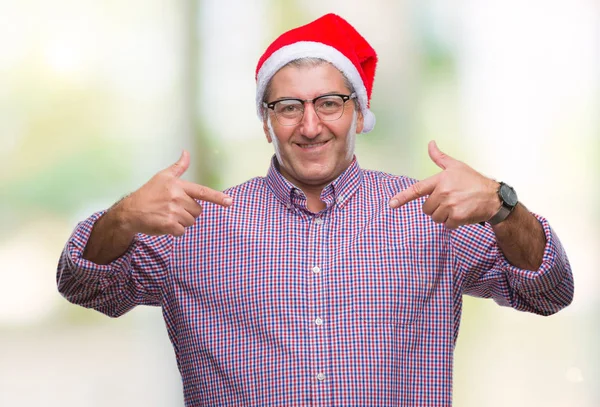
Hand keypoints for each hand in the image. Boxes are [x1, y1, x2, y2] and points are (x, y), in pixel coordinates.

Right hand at [115, 150, 231, 236]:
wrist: (130, 211)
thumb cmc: (148, 193)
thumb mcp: (163, 177)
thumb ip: (178, 167)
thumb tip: (186, 152)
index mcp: (178, 186)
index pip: (202, 191)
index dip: (218, 197)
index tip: (230, 201)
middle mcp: (177, 198)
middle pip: (197, 211)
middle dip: (188, 212)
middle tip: (172, 208)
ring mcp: (173, 212)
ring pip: (190, 222)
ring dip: (181, 222)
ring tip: (167, 215)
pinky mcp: (169, 224)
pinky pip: (182, 231)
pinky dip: (175, 231)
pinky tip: (165, 223)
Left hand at [388, 141, 499, 228]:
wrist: (494, 197)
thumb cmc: (474, 181)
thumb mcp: (456, 166)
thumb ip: (439, 157)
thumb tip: (430, 143)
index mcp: (440, 180)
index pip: (417, 189)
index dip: (402, 197)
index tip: (392, 204)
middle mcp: (443, 193)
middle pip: (426, 209)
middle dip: (435, 208)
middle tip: (449, 201)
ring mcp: (450, 206)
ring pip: (435, 218)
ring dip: (444, 216)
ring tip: (456, 207)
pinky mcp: (457, 217)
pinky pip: (446, 225)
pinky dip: (452, 223)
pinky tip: (461, 214)